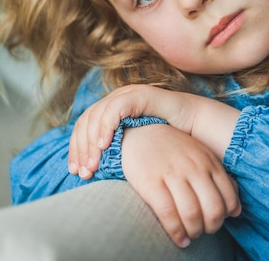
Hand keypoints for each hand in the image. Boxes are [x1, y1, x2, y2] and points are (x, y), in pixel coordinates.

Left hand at [68, 85, 239, 176]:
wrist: (193, 127)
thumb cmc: (164, 142)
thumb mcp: (133, 149)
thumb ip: (114, 153)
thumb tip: (89, 174)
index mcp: (110, 111)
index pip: (83, 127)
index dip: (75, 149)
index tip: (75, 172)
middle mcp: (115, 99)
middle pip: (86, 121)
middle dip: (81, 148)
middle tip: (84, 172)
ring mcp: (126, 94)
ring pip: (97, 115)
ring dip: (91, 141)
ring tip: (93, 163)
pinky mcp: (138, 94)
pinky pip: (115, 109)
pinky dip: (107, 126)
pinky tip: (105, 145)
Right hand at [121, 124, 240, 247]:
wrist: (141, 131)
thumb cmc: (174, 148)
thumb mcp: (201, 155)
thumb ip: (220, 178)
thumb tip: (236, 209)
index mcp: (208, 161)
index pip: (228, 197)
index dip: (226, 216)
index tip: (216, 221)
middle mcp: (193, 167)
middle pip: (213, 209)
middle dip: (212, 227)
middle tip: (204, 230)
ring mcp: (172, 174)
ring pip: (192, 214)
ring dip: (194, 232)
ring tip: (190, 235)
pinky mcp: (151, 182)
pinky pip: (168, 213)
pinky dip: (176, 232)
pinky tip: (178, 238)